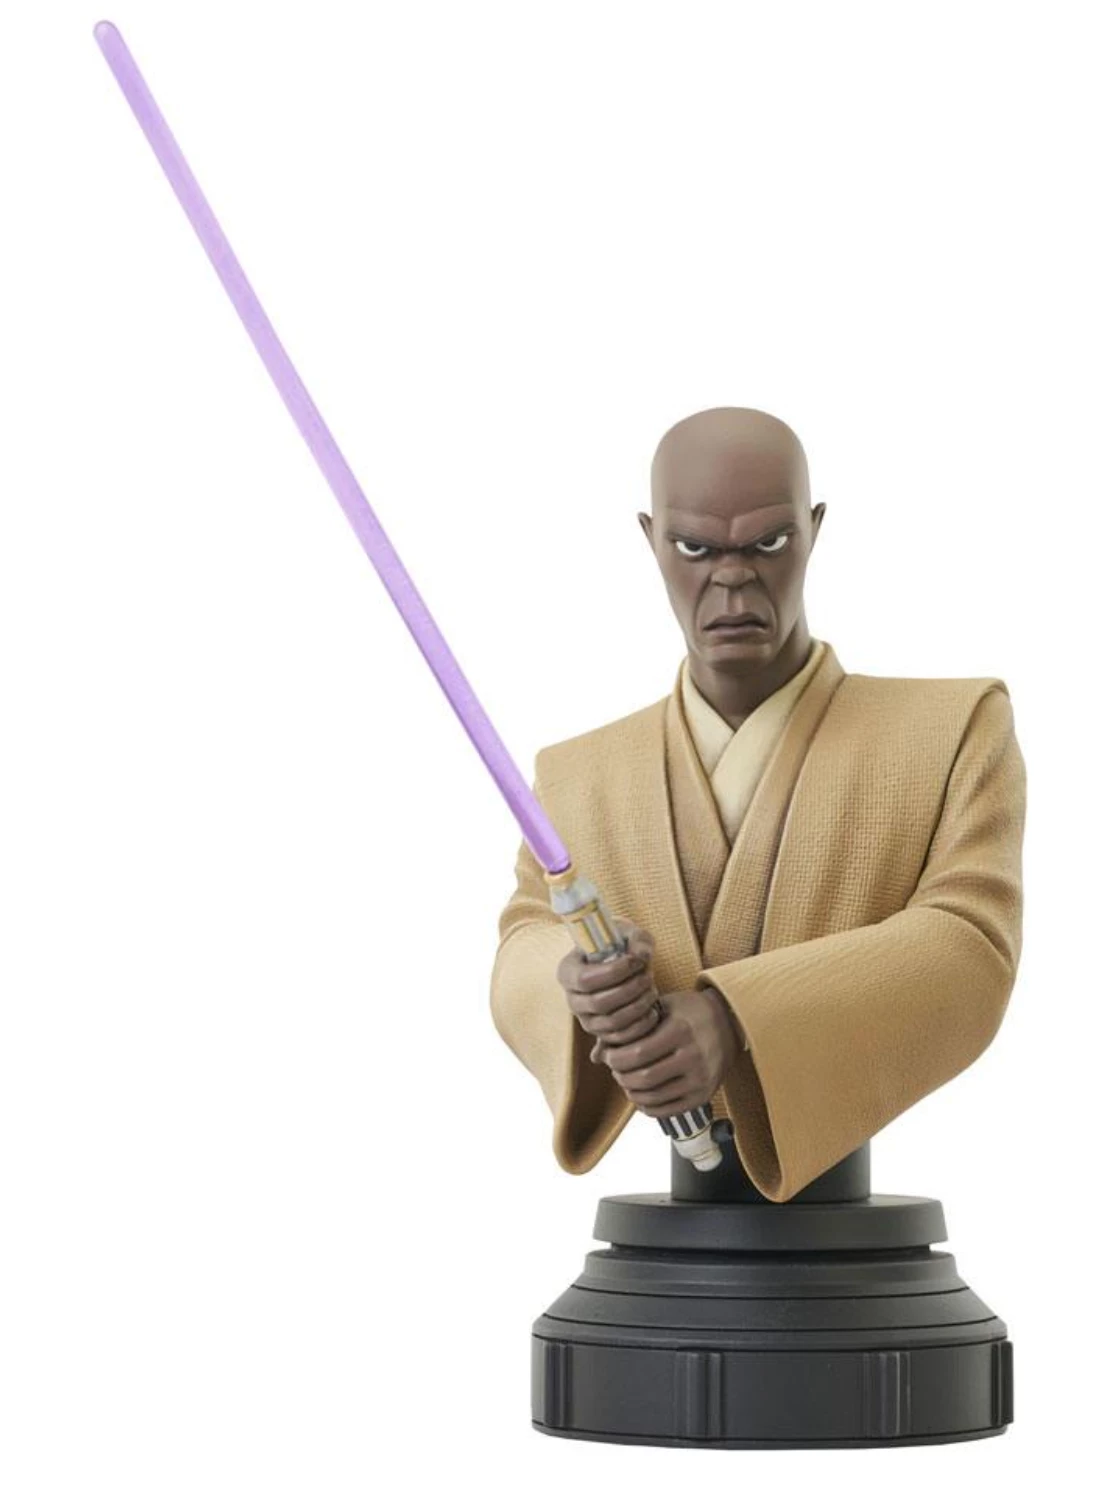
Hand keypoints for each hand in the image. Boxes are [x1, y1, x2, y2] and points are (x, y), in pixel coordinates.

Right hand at [556, 917, 659, 1051]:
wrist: (624, 963)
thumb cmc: (622, 944)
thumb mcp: (629, 933)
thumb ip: (638, 940)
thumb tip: (642, 956)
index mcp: (568, 971)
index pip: (584, 980)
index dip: (613, 973)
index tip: (636, 961)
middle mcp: (572, 999)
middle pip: (599, 1003)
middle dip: (629, 990)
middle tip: (648, 976)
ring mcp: (586, 1020)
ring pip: (612, 1022)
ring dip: (637, 1006)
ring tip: (652, 989)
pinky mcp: (603, 1035)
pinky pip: (621, 1038)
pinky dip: (641, 1026)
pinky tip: (653, 1009)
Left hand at [601, 987, 742, 1116]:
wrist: (730, 1022)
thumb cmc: (689, 1011)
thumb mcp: (661, 1007)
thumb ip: (629, 1028)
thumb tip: (595, 1055)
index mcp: (680, 1030)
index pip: (636, 1054)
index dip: (614, 1058)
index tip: (607, 1054)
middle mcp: (693, 1056)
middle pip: (642, 1078)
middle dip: (620, 1076)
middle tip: (615, 1068)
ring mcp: (701, 1079)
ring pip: (653, 1098)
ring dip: (631, 1092)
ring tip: (626, 1080)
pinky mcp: (704, 1096)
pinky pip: (667, 1110)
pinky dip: (647, 1106)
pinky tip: (641, 1094)